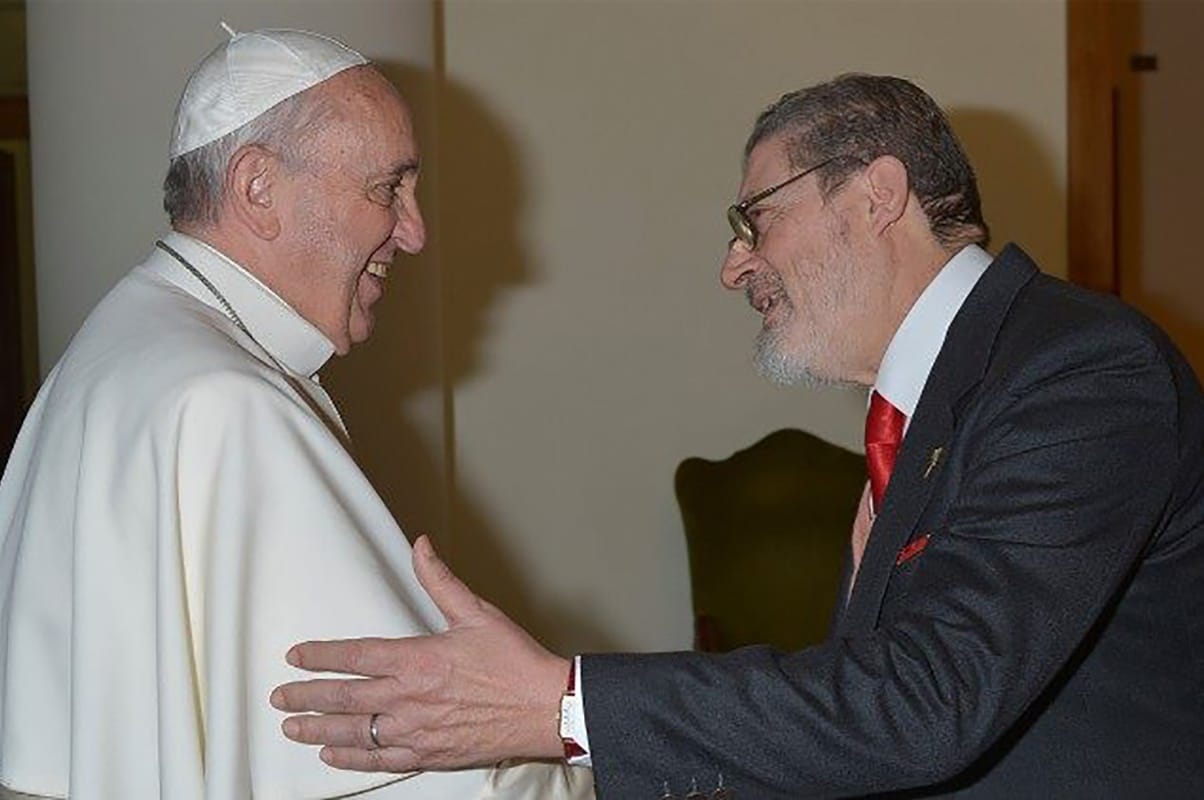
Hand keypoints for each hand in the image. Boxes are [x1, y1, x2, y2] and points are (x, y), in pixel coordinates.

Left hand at [270, 534, 569, 771]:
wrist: (545, 707)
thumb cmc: (514, 662)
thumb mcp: (476, 613)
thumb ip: (440, 579)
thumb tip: (421, 544)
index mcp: (417, 659)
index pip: (355, 656)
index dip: (321, 656)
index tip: (296, 656)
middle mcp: (409, 698)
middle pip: (344, 698)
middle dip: (306, 696)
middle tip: (279, 696)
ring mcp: (416, 730)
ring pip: (354, 732)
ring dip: (318, 729)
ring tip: (292, 727)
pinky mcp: (429, 753)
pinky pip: (380, 760)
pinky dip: (352, 758)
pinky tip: (332, 755)